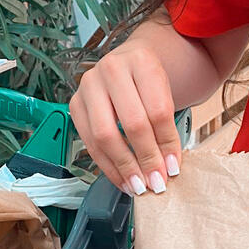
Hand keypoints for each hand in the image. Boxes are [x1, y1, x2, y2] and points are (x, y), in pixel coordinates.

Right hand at [69, 43, 181, 195]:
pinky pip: (90, 143)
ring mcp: (89, 85)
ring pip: (105, 135)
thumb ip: (168, 127)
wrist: (128, 65)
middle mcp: (112, 69)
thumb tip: (167, 168)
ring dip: (124, 167)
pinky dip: (107, 166)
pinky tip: (122, 179)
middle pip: (132, 123)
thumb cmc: (148, 84)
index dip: (167, 143)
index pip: (158, 110)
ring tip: (138, 186)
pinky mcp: (75, 104)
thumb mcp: (166, 95)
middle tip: (156, 182)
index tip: (173, 168)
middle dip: (145, 158)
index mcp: (141, 61)